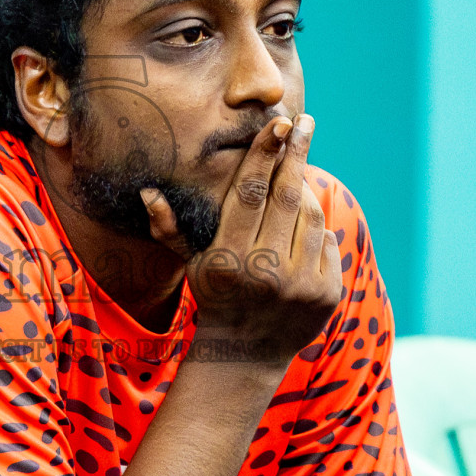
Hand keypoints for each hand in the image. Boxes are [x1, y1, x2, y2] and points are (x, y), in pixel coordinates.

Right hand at [140, 114, 341, 366]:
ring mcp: (301, 285)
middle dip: (296, 154)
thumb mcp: (191, 264)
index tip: (278, 125)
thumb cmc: (216, 296)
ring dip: (305, 193)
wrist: (247, 352)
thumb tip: (148, 193)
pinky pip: (328, 243)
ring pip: (311, 217)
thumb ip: (170, 230)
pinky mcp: (326, 294)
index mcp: (230, 259)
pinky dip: (317, 231)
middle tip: (304, 124)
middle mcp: (267, 272)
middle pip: (287, 197)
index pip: (250, 194)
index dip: (264, 155)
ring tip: (296, 179)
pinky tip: (302, 228)